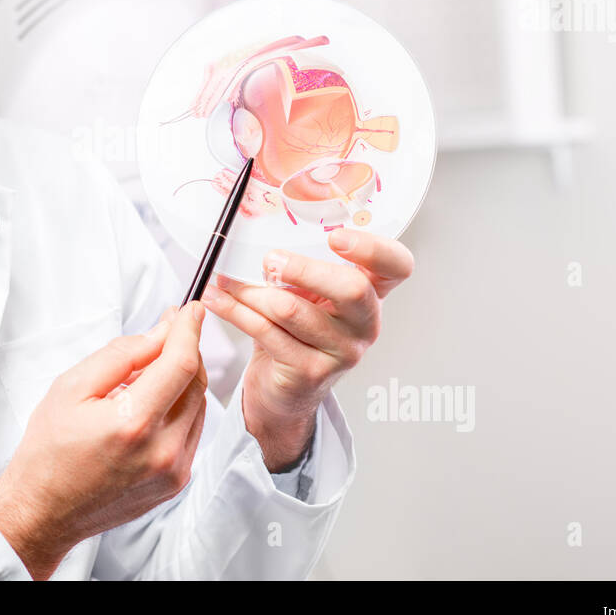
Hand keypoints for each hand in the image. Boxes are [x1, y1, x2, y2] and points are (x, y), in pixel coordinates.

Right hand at [0, 302, 208, 579]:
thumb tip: (160, 333)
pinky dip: (180, 407)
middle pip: (195, 382)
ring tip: (149, 370)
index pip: (180, 363)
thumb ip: (121, 355)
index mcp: (133, 424)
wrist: (44, 512)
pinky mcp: (175, 482)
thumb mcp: (71, 387)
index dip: (188, 330)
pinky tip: (153, 402)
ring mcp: (173, 471)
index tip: (191, 310)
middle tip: (168, 330)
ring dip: (183, 379)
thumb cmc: (49, 451)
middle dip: (185, 350)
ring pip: (199, 406)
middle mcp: (161, 450)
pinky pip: (192, 431)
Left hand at [200, 228, 413, 469]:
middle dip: (305, 270)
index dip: (374, 249)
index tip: (336, 237)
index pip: (397, 266)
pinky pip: (266, 333)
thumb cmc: (296, 329)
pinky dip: (236, 311)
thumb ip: (301, 264)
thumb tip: (258, 225)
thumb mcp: (307, 292)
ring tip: (226, 280)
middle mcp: (364, 322)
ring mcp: (341, 351)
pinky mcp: (310, 372)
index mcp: (371, 292)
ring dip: (252, 291)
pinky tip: (218, 299)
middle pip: (352, 289)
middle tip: (270, 260)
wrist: (284, 389)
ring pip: (293, 311)